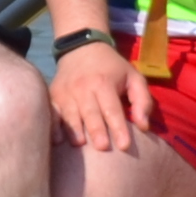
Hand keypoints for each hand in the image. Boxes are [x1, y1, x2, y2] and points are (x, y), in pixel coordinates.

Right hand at [48, 37, 151, 154]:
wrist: (81, 48)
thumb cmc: (111, 68)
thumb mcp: (133, 77)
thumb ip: (142, 101)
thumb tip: (143, 126)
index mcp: (104, 83)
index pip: (112, 109)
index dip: (118, 127)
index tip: (124, 145)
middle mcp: (83, 87)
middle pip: (90, 112)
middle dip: (96, 130)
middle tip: (102, 148)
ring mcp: (65, 92)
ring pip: (69, 114)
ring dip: (74, 130)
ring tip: (80, 145)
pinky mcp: (53, 96)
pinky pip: (52, 112)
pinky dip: (54, 126)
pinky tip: (58, 139)